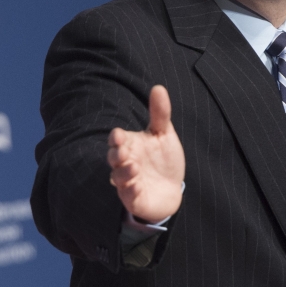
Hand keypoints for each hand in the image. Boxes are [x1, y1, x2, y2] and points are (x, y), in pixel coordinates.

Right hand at [107, 85, 184, 221]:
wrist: (172, 188)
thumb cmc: (164, 160)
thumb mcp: (164, 135)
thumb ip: (160, 113)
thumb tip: (158, 87)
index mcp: (130, 146)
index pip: (117, 140)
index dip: (116, 138)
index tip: (119, 135)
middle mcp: (125, 163)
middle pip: (114, 157)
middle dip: (116, 154)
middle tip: (123, 151)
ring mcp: (128, 182)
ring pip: (119, 177)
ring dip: (123, 173)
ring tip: (133, 167)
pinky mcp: (134, 199)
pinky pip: (128, 197)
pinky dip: (130, 192)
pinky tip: (137, 186)